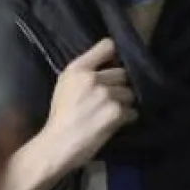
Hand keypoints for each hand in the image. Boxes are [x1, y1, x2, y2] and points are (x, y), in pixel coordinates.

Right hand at [40, 39, 134, 171]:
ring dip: (124, 103)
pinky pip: (132, 111)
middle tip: (111, 98)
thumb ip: (84, 71)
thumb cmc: (60, 116)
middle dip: (119, 85)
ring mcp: (106, 94)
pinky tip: (116, 123)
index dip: (114, 54)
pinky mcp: (116, 112)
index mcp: (78, 69)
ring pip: (129, 93)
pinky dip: (127, 118)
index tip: (114, 63)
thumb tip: (109, 63)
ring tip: (112, 112)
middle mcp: (93, 78)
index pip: (108, 46)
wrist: (57, 144)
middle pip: (122, 73)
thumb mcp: (64, 84)